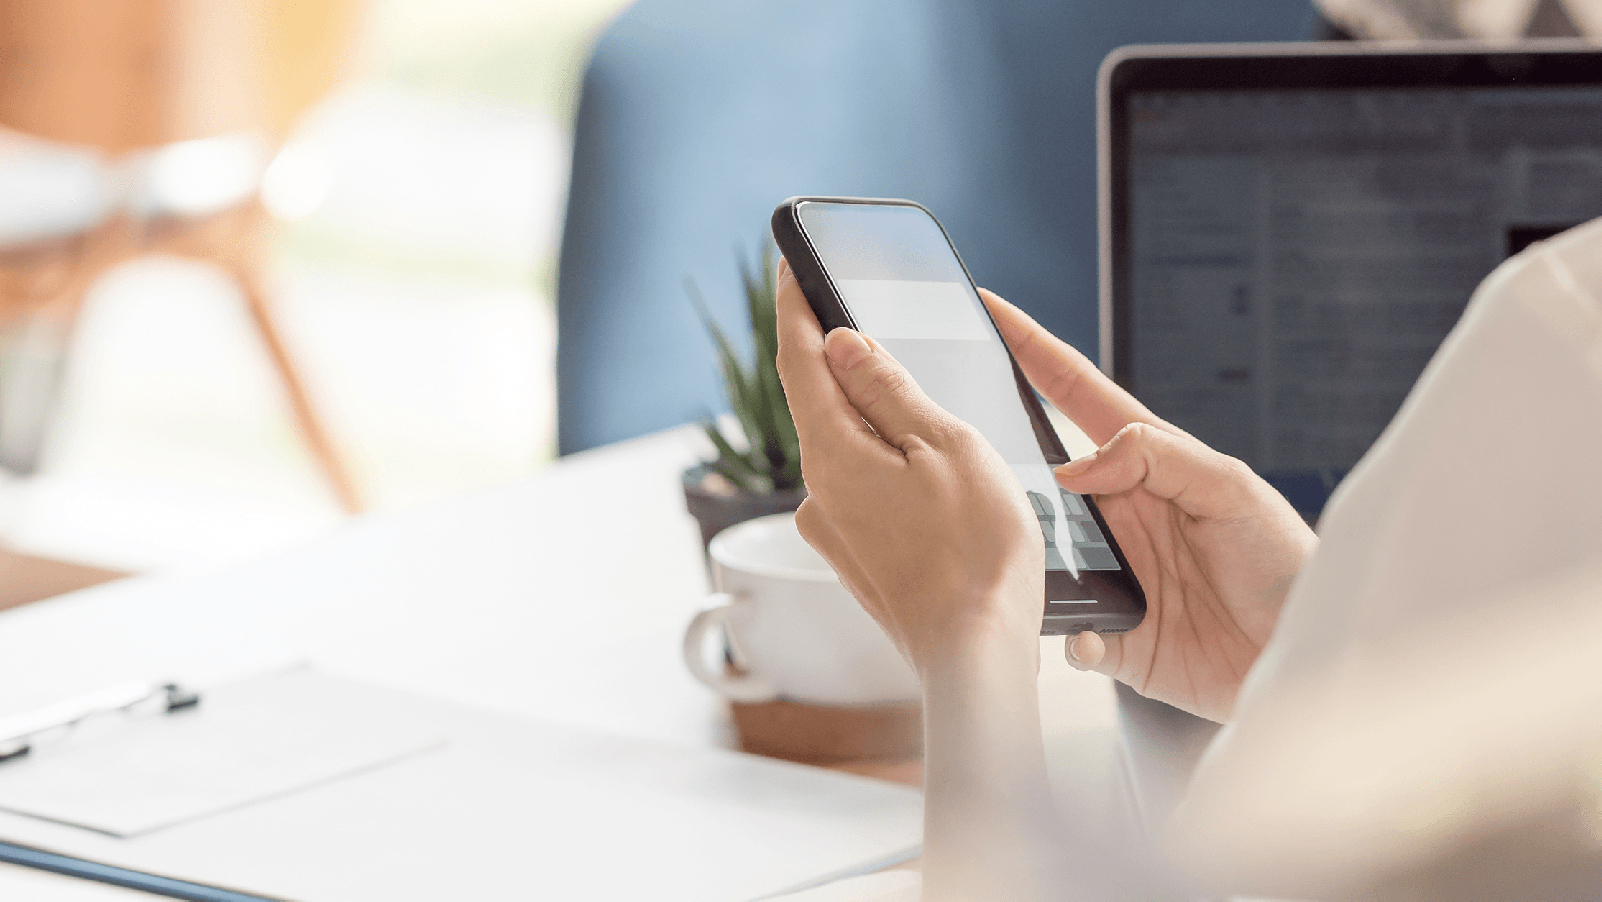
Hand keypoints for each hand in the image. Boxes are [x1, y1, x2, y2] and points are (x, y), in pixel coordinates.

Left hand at [773, 259, 1043, 679]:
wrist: (977, 656)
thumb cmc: (976, 554)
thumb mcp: (945, 447)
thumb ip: (889, 390)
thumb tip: (841, 343)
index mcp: (832, 454)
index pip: (797, 360)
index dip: (793, 306)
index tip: (789, 265)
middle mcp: (818, 493)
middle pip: (819, 402)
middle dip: (839, 359)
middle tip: (857, 312)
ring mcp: (834, 530)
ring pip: (845, 449)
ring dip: (870, 416)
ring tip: (916, 398)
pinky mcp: (856, 558)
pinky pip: (861, 488)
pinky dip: (883, 462)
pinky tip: (926, 470)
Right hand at [983, 291, 1316, 722]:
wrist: (1307, 654)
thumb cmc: (1286, 564)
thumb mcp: (1231, 487)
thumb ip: (1157, 457)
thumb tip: (1075, 466)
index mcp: (1146, 465)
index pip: (1074, 394)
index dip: (1032, 350)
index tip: (990, 309)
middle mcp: (1118, 516)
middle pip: (1037, 476)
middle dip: (994, 460)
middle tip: (958, 444)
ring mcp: (1111, 574)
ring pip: (1037, 554)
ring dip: (1022, 555)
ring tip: (1015, 553)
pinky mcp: (1113, 636)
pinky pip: (1066, 633)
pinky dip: (1069, 634)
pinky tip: (1087, 633)